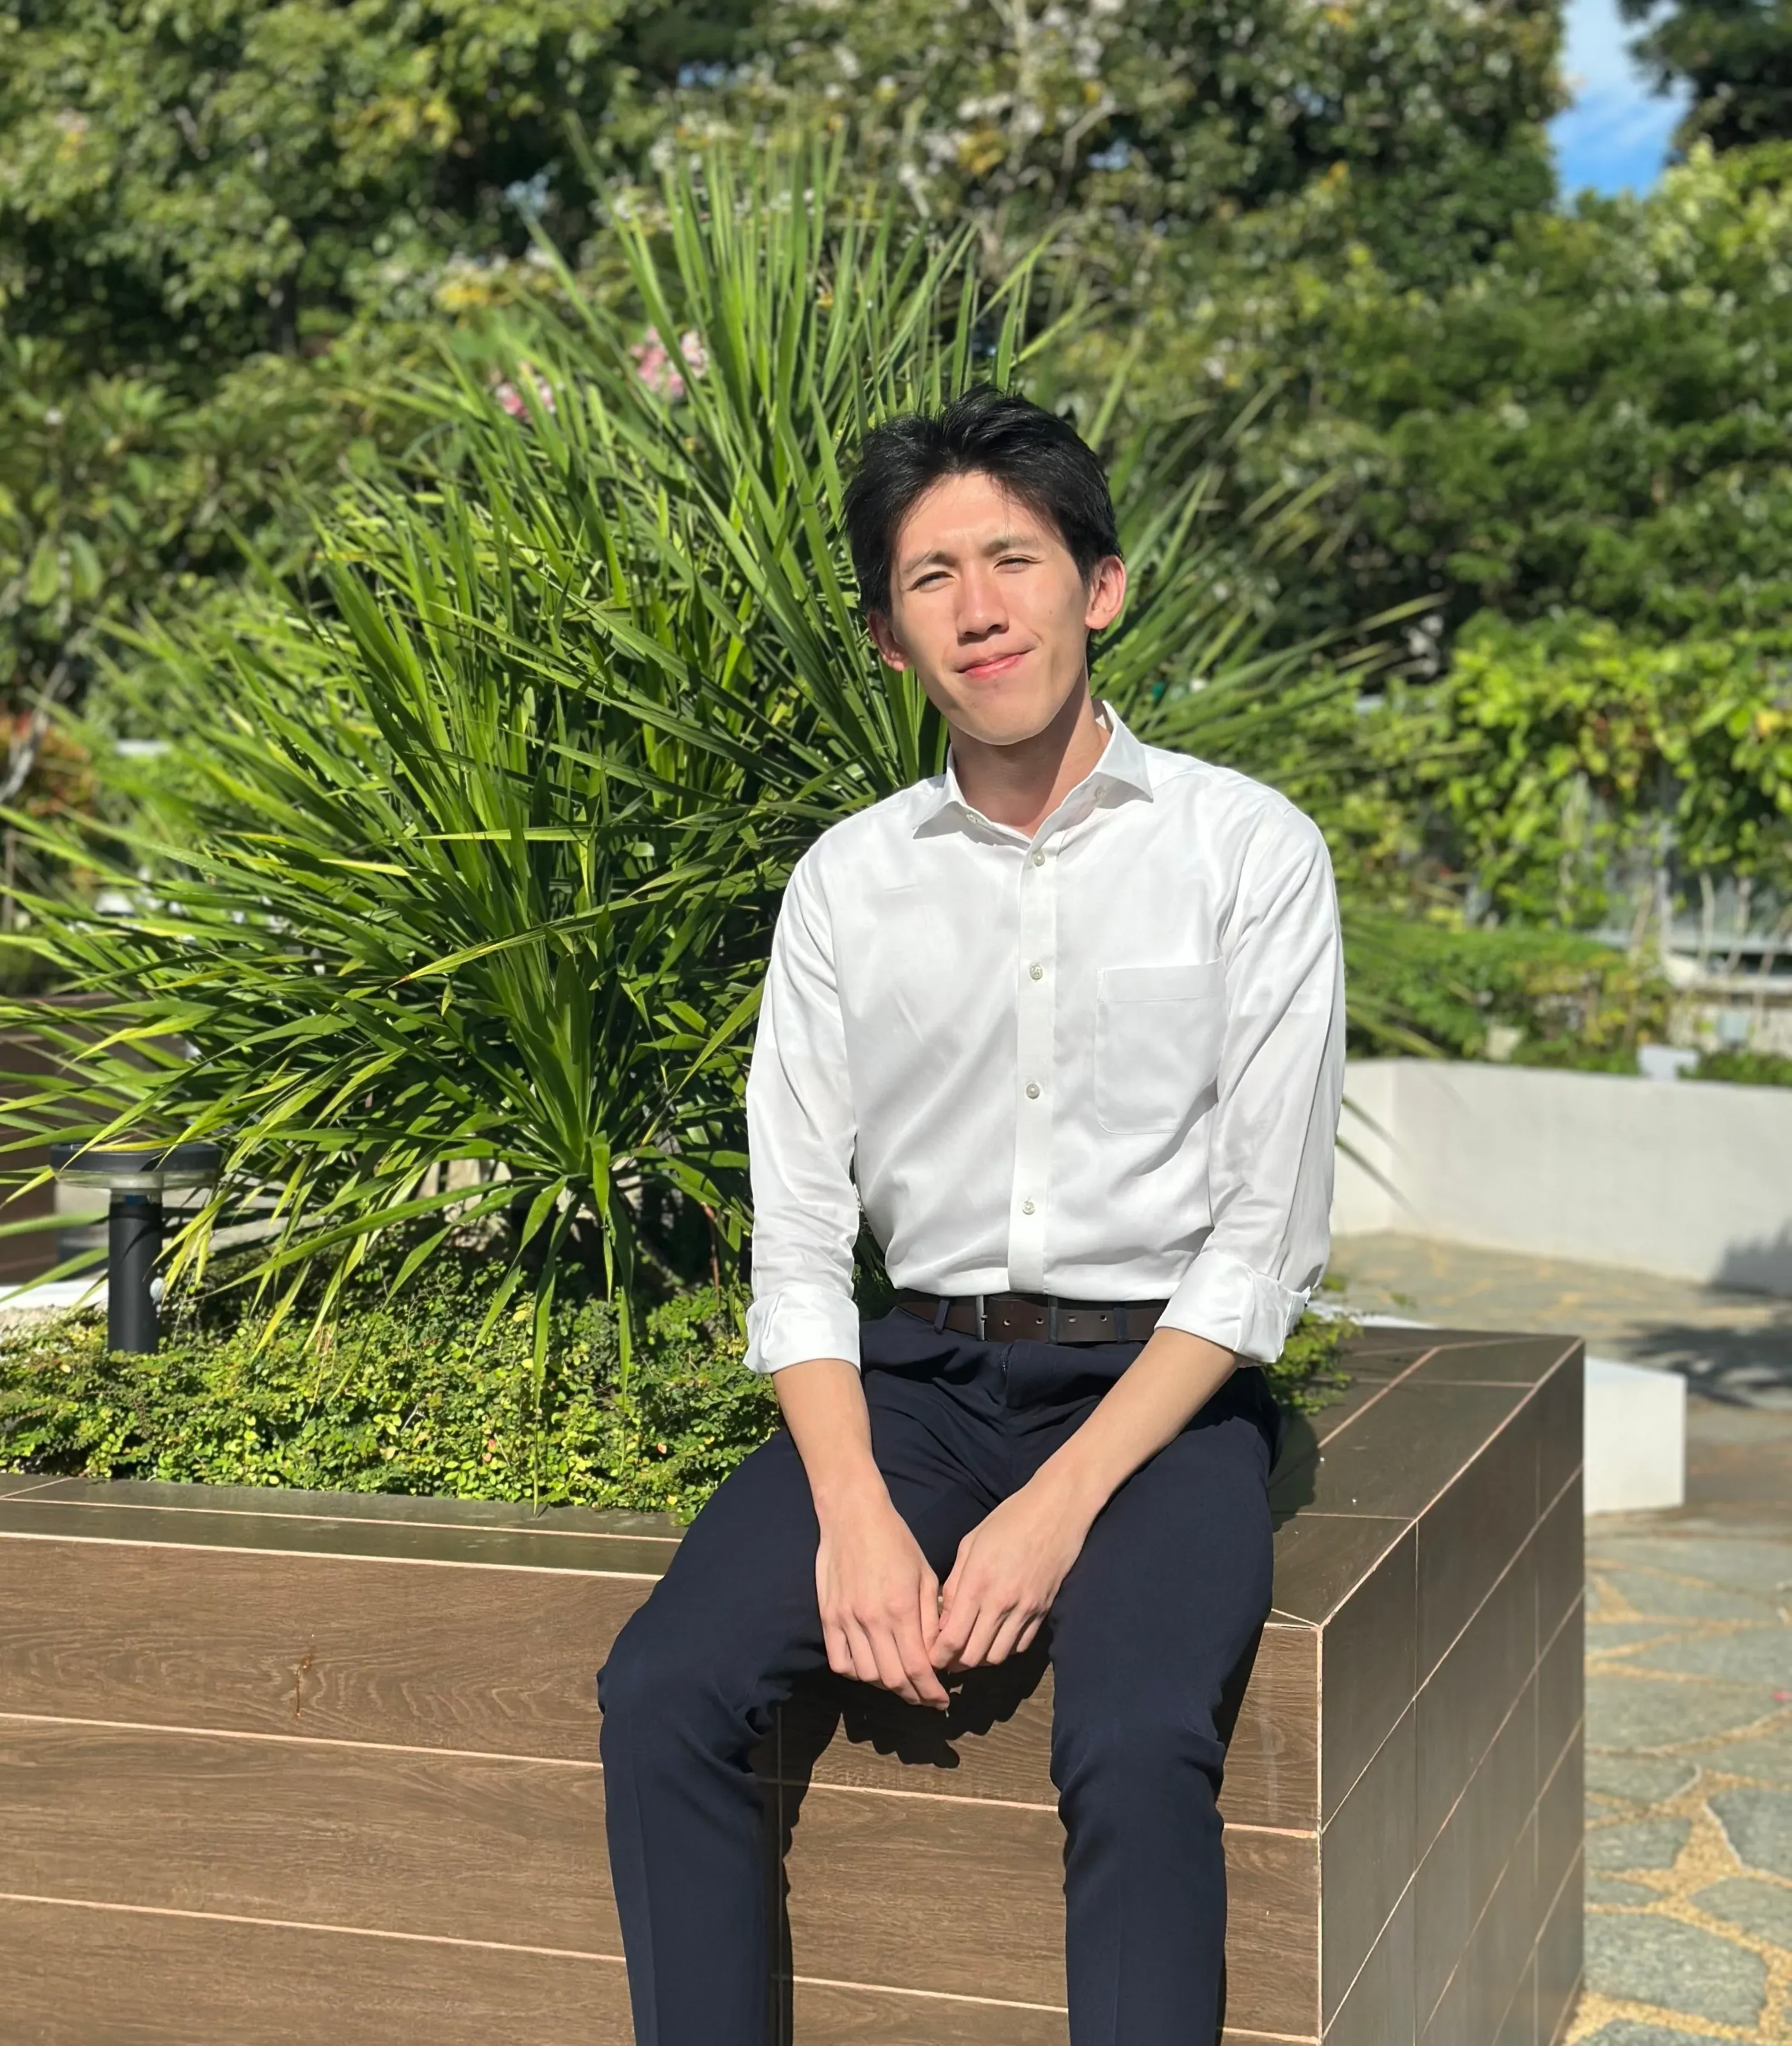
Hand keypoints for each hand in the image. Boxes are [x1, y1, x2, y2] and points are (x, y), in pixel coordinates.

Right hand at [816, 1492, 949, 1709]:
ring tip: (900, 1682)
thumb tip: (937, 1655)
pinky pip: (839, 1661)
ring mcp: (846, 1619)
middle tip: (924, 1697)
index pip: (917, 1667)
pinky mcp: (828, 1617)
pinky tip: (870, 1667)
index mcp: (900, 1608)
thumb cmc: (895, 1541)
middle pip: (892, 1679)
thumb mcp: (925, 1575)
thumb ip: (931, 1618)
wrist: (853, 1516)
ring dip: (886, 1686)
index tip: (941, 1702)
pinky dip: (856, 1673)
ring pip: (866, 1675)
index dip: (930, 1692)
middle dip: (912, 1695)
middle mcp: (872, 1619)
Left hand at [932, 1475, 1093, 1673]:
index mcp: (977, 1583)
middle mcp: (1001, 1602)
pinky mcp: (1043, 1611)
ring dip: (981, 1658)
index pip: (953, 1638)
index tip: (930, 1657)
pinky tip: (995, 1636)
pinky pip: (1020, 1645)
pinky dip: (1004, 1648)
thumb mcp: (970, 1543)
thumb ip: (954, 1584)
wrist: (1056, 1510)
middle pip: (974, 1656)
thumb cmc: (1008, 1520)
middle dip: (956, 1662)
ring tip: (970, 1648)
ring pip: (998, 1656)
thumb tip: (943, 1620)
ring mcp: (1025, 1609)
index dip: (938, 1656)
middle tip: (947, 1658)